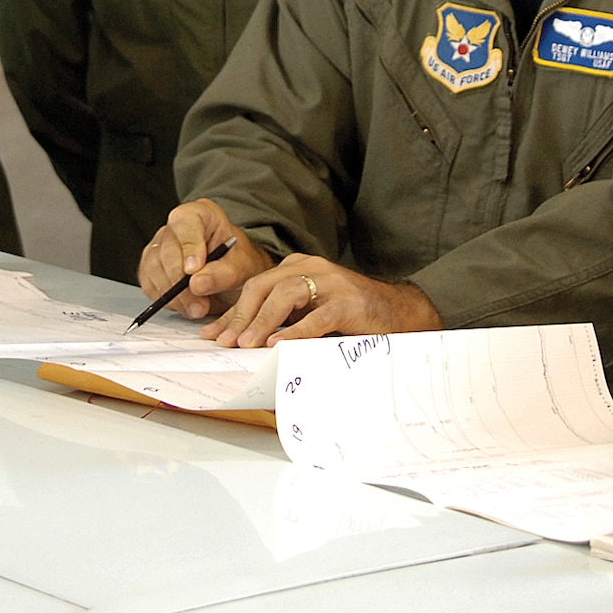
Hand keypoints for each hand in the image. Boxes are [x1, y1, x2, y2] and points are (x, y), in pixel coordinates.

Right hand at [137, 199, 275, 319]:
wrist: (232, 275)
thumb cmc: (237, 262)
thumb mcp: (242, 267)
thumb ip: (222, 274)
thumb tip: (197, 283)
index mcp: (200, 214)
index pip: (186, 222)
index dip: (189, 245)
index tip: (194, 269)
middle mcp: (176, 227)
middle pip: (167, 250)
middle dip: (181, 282)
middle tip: (200, 304)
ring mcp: (160, 246)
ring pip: (154, 269)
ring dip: (175, 296)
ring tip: (198, 309)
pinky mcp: (151, 267)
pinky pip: (150, 284)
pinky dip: (167, 300)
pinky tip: (186, 305)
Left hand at [202, 254, 440, 347]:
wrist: (400, 313)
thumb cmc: (351, 315)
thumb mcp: (310, 311)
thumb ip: (283, 318)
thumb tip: (243, 340)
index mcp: (298, 267)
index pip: (255, 287)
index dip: (232, 312)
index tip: (212, 334)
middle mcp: (311, 267)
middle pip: (263, 287)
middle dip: (240, 316)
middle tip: (224, 342)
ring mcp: (331, 282)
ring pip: (285, 296)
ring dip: (262, 321)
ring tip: (245, 344)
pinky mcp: (348, 302)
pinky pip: (316, 317)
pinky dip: (295, 332)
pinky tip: (279, 345)